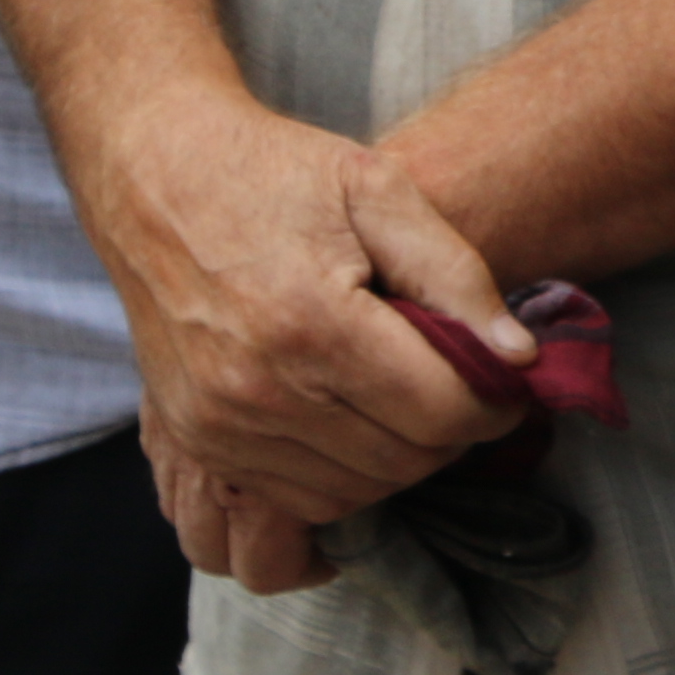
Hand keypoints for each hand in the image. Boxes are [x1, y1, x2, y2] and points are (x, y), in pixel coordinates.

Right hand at [71, 78, 524, 578]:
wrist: (157, 177)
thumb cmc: (275, 173)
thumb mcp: (377, 189)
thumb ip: (455, 273)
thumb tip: (517, 356)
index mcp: (314, 324)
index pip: (439, 412)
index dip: (491, 405)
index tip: (504, 382)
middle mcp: (260, 391)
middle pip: (400, 462)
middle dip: (450, 435)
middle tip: (463, 390)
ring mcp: (219, 426)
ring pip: (349, 496)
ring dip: (397, 463)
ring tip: (409, 403)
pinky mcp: (195, 440)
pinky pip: (291, 502)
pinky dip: (340, 479)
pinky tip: (357, 427)